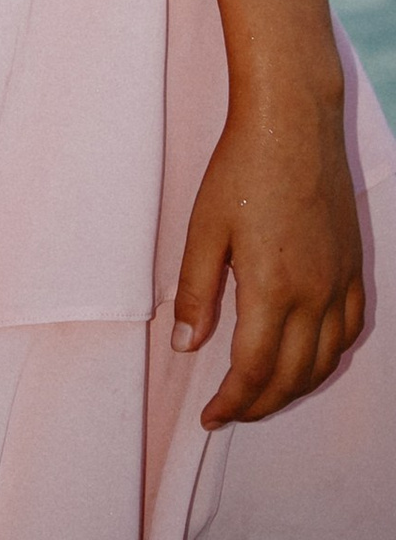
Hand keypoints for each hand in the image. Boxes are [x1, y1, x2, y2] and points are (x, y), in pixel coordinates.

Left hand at [174, 70, 366, 425]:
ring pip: (325, 360)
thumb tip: (186, 347)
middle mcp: (315, 295)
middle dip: (260, 406)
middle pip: (292, 376)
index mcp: (273, 289)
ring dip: (295, 388)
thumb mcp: (204, 227)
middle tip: (231, 413)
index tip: (210, 416)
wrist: (294, 123)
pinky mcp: (353, 266)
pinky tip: (309, 358)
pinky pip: (350, 329)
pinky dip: (329, 356)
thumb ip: (197, 292)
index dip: (232, 402)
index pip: (254, 371)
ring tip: (264, 396)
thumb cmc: (242, 168)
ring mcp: (340, 282)